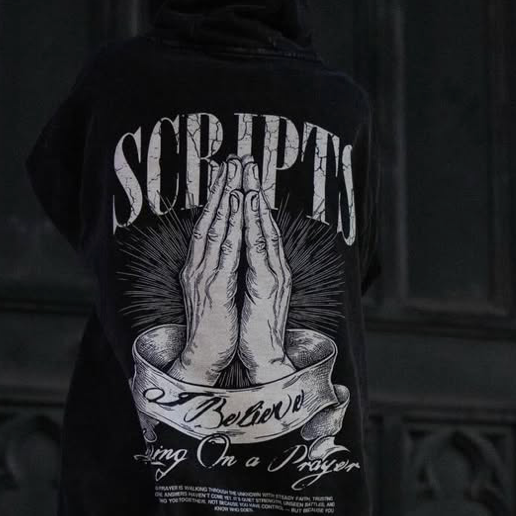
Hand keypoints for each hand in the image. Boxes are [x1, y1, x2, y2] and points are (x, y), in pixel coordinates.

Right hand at [167, 156, 243, 384]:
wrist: (204, 357)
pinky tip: (236, 213)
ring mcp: (203, 277)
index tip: (227, 170)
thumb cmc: (213, 327)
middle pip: (208, 219)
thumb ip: (216, 269)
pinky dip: (230, 230)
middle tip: (233, 159)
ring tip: (236, 176)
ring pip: (215, 231)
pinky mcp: (214, 290)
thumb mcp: (214, 291)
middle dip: (221, 188)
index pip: (206, 224)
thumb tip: (223, 250)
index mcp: (198, 266)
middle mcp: (196, 266)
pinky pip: (224, 254)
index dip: (217, 196)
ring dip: (226, 201)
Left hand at [237, 157, 294, 381]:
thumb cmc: (254, 327)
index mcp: (269, 267)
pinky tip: (249, 211)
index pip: (260, 227)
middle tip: (246, 159)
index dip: (251, 199)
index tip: (242, 172)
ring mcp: (275, 274)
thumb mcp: (249, 292)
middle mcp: (275, 266)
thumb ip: (248, 270)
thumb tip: (239, 252)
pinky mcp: (269, 285)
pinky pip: (261, 250)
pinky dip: (255, 227)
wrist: (264, 357)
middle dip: (254, 189)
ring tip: (247, 177)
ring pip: (265, 230)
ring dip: (255, 203)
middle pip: (264, 221)